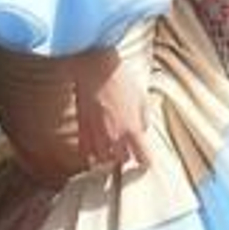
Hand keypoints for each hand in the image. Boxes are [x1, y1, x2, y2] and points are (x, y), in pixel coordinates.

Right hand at [73, 49, 153, 170]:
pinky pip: (86, 151)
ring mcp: (96, 135)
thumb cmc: (120, 80)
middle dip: (127, 157)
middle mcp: (114, 137)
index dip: (146, 160)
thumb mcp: (142, 98)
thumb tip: (142, 130)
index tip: (146, 158)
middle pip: (123, 161)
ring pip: (103, 159)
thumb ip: (144, 118)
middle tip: (129, 150)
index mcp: (133, 129)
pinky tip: (96, 146)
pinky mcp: (82, 130)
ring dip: (109, 155)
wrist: (95, 69)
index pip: (143, 158)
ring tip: (112, 149)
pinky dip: (92, 152)